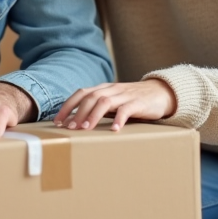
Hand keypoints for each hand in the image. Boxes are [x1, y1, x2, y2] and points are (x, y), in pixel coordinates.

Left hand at [54, 79, 176, 130]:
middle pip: (90, 97)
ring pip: (105, 101)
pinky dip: (119, 119)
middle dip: (78, 112)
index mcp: (103, 89)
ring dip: (93, 115)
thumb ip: (98, 108)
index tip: (57, 121)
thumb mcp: (113, 101)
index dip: (68, 106)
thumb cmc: (132, 100)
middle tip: (69, 128)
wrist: (160, 92)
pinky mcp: (138, 102)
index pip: (81, 93)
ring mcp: (125, 95)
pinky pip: (126, 109)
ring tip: (86, 129)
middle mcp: (112, 90)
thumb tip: (76, 122)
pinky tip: (114, 130)